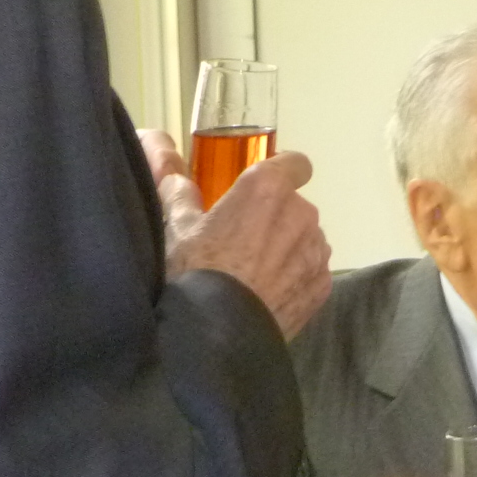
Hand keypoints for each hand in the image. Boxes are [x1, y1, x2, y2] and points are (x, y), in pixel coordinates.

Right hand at [147, 130, 331, 337]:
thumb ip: (174, 180)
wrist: (216, 336)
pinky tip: (266, 293)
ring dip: (287, 246)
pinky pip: (311, 270)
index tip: (261, 189)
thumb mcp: (177, 225)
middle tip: (240, 240)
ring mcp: (316, 251)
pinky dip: (295, 276)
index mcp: (267, 189)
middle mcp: (301, 213)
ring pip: (305, 238)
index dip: (281, 172)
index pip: (295, 163)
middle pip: (294, 205)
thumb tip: (154, 141)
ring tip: (252, 272)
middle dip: (274, 217)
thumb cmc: (193, 272)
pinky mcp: (322, 285)